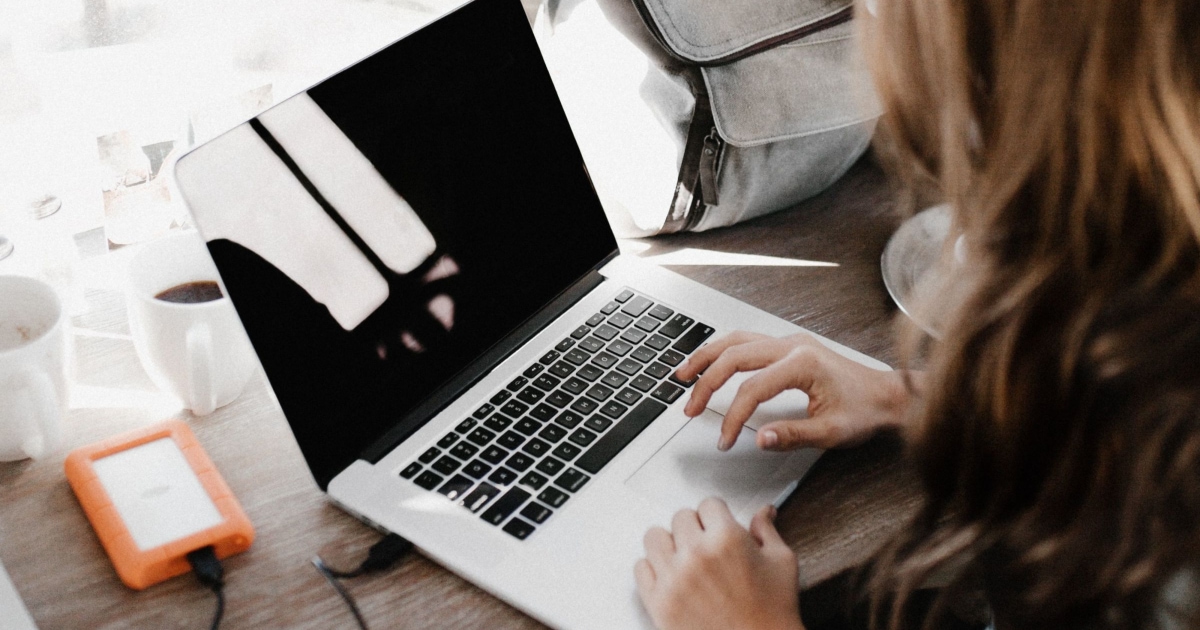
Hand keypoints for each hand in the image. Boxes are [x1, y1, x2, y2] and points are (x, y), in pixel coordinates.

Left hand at [635, 499, 803, 629]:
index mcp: (727, 538)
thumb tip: (763, 511)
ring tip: (684, 557)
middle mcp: (696, 554)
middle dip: (695, 527)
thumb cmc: (773, 612)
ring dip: (669, 544)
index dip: (717, 515)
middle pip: (680, 517)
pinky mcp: (659, 602)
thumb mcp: (781, 563)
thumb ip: (767, 531)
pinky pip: (641, 568)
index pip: (708, 504)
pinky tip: (671, 576)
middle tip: (706, 545)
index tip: (718, 525)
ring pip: (654, 537)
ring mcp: (674, 578)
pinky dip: (653, 569)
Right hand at [675, 331, 909, 451]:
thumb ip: (793, 435)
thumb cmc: (866, 411)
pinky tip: (711, 362)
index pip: (752, 389)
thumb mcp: (832, 432)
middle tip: (690, 408)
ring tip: (684, 375)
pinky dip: (723, 351)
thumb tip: (759, 438)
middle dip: (706, 383)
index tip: (725, 440)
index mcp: (802, 364)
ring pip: (736, 340)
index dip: (733, 417)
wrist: (888, 395)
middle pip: (734, 356)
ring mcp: (790, 342)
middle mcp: (792, 346)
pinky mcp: (789, 346)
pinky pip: (747, 341)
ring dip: (707, 357)